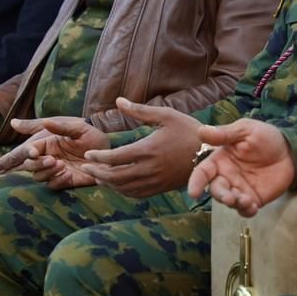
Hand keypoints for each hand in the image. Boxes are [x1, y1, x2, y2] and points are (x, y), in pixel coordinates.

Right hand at [0, 117, 106, 188]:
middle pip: (29, 166)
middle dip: (37, 164)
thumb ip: (59, 126)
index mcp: (47, 143)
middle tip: (53, 160)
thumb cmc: (93, 135)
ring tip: (62, 165)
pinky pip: (53, 185)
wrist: (109, 151)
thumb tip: (41, 122)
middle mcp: (48, 157)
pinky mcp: (64, 181)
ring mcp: (55, 170)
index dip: (27, 152)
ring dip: (47, 172)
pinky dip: (58, 180)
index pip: (28, 150)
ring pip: (39, 177)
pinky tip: (69, 173)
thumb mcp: (77, 128)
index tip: (34, 152)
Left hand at [80, 98, 200, 197]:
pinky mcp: (160, 188)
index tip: (88, 154)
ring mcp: (155, 181)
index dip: (99, 156)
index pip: (115, 157)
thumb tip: (118, 101)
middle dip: (98, 172)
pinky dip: (122, 191)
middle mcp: (149, 169)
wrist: (210, 154)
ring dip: (108, 183)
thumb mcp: (166, 115)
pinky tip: (116, 184)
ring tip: (97, 176)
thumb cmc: (188, 130)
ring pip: (124, 188)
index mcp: (148, 149)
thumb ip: (140, 111)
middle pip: (116, 176)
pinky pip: (136, 194)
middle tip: (87, 167)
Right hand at [187, 119, 296, 216]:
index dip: (196, 182)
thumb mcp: (245, 130)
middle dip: (221, 196)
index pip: (203, 172)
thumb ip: (224, 134)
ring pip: (229, 202)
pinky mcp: (254, 199)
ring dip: (234, 204)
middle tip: (230, 198)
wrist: (290, 150)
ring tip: (246, 200)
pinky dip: (246, 211)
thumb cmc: (265, 136)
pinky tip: (252, 206)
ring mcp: (240, 189)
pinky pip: (245, 210)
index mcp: (220, 160)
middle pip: (216, 190)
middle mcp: (227, 176)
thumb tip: (200, 132)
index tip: (194, 193)